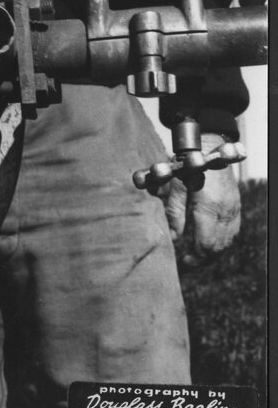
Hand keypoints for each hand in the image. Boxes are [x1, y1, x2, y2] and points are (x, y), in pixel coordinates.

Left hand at [163, 137, 241, 260]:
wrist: (209, 146)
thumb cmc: (187, 165)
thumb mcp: (174, 185)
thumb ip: (173, 212)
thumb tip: (172, 237)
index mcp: (209, 206)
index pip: (206, 244)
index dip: (196, 257)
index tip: (184, 260)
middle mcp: (225, 210)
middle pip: (218, 247)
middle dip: (204, 257)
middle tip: (189, 260)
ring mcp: (233, 209)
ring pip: (227, 241)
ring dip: (214, 251)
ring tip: (198, 253)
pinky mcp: (236, 206)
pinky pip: (233, 231)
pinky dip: (223, 241)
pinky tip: (211, 240)